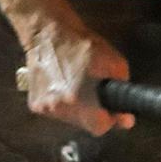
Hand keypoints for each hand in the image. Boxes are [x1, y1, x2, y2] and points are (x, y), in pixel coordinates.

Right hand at [19, 21, 133, 135]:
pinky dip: (61, 102)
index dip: (110, 118)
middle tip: (94, 91)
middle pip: (85, 123)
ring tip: (77, 85)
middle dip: (94, 112)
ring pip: (70, 119)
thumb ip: (123, 92)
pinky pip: (55, 111)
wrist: (48, 34)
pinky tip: (63, 85)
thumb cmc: (82, 46)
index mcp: (79, 100)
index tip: (112, 109)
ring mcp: (45, 107)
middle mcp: (59, 108)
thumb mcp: (115, 63)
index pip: (100, 127)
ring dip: (77, 108)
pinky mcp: (35, 104)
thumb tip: (125, 118)